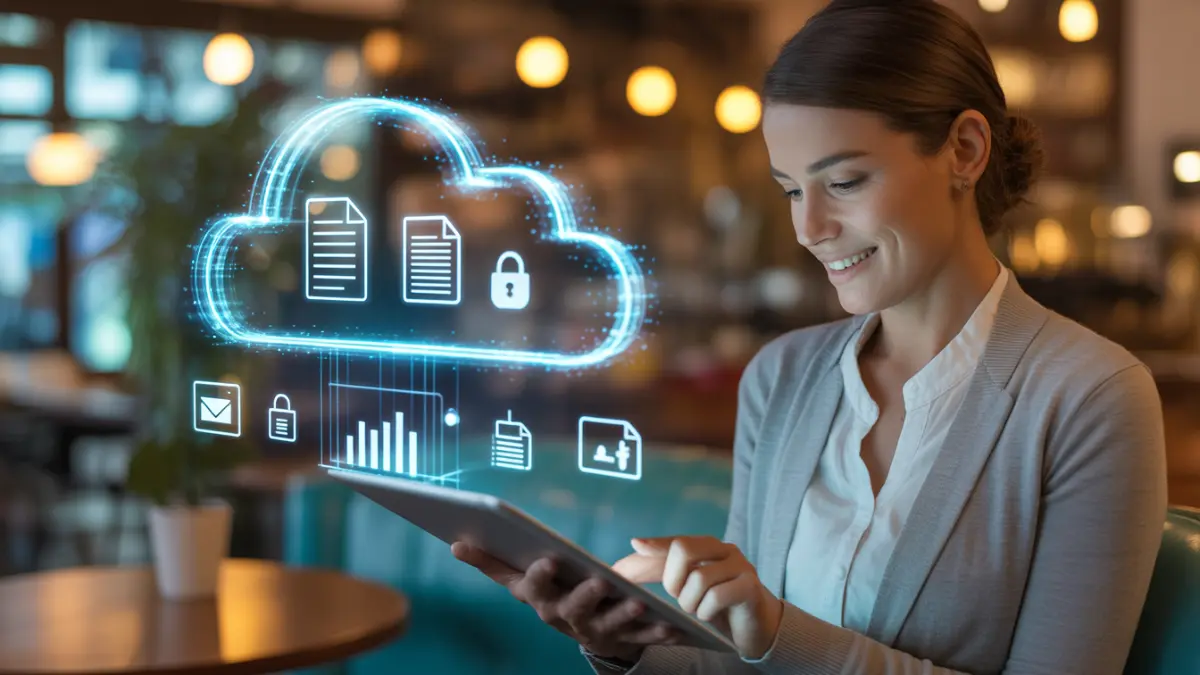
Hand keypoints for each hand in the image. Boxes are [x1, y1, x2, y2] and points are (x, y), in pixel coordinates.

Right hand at [451, 541, 681, 662]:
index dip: (533, 575)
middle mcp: (560, 617)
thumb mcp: (525, 577)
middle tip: (596, 581)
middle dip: (581, 595)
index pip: (524, 584)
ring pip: (607, 623)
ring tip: (638, 602)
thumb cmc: (555, 591)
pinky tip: (674, 626)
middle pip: (567, 607)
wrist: (591, 634)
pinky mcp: (623, 639)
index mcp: (536, 597)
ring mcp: (592, 630)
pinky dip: (657, 632)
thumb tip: (455, 542)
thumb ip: (492, 561)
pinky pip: (642, 637)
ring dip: (622, 614)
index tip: (545, 560)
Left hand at [613, 536, 783, 658]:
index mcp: (709, 547)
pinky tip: (708, 615)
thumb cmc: (718, 604)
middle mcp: (726, 550)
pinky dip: (706, 610)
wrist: (757, 626)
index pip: (677, 540)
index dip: (656, 544)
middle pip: (684, 550)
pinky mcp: (750, 586)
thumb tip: (633, 545)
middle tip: (678, 596)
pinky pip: (717, 596)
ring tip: (696, 609)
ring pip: (699, 578)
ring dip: (689, 602)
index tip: (636, 545)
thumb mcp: (688, 586)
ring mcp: (741, 566)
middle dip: (672, 578)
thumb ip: (661, 568)